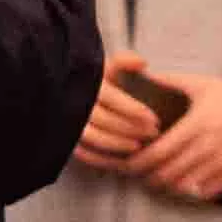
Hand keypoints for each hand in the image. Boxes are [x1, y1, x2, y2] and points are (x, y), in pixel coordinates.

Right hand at [72, 50, 167, 173]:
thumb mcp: (108, 68)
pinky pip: (84, 153)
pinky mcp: (68, 139)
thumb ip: (124, 61)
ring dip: (118, 144)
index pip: (111, 97)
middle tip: (153, 133)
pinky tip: (122, 160)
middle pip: (104, 119)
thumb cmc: (98, 83)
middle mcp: (76, 102)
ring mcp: (70, 122)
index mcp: (88, 83)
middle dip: (131, 128)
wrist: (71, 96)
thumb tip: (142, 62)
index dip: (133, 109)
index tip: (153, 118)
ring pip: (93, 137)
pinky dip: (104, 159)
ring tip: (138, 147)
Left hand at [128, 77, 221, 202]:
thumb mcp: (203, 84)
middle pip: (167, 173)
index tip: (127, 164)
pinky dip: (188, 191)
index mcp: (197, 124)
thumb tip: (145, 75)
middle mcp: (208, 147)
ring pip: (184, 186)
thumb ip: (171, 81)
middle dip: (147, 177)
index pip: (158, 152)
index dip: (138, 163)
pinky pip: (204, 192)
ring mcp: (221, 163)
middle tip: (137, 174)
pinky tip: (180, 185)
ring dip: (165, 186)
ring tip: (155, 180)